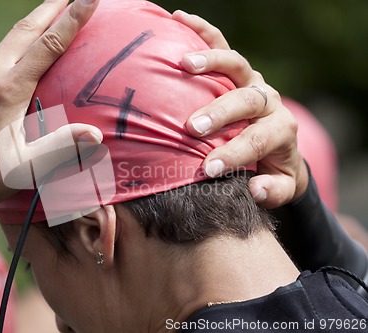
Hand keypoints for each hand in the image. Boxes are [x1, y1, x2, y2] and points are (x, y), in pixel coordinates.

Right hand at [173, 10, 307, 208]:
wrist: (278, 144)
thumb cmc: (271, 168)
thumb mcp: (279, 187)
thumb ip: (272, 190)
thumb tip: (255, 189)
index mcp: (280, 131)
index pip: (258, 140)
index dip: (234, 154)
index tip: (208, 168)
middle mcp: (268, 101)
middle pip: (247, 100)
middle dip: (220, 112)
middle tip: (193, 126)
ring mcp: (252, 80)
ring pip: (236, 64)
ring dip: (211, 62)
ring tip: (183, 63)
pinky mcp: (237, 69)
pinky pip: (221, 43)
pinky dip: (202, 31)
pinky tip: (178, 19)